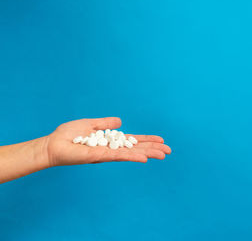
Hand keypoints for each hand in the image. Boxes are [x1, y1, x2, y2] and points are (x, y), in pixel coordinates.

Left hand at [42, 117, 170, 166]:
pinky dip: (133, 156)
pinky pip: (119, 156)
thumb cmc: (69, 135)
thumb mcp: (91, 124)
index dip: (147, 140)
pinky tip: (145, 158)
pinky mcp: (100, 156)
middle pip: (136, 148)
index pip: (132, 140)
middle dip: (153, 148)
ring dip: (148, 153)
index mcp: (110, 140)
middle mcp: (111, 148)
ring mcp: (107, 153)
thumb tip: (121, 121)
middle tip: (169, 151)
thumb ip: (106, 123)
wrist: (53, 144)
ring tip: (163, 154)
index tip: (161, 140)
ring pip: (132, 153)